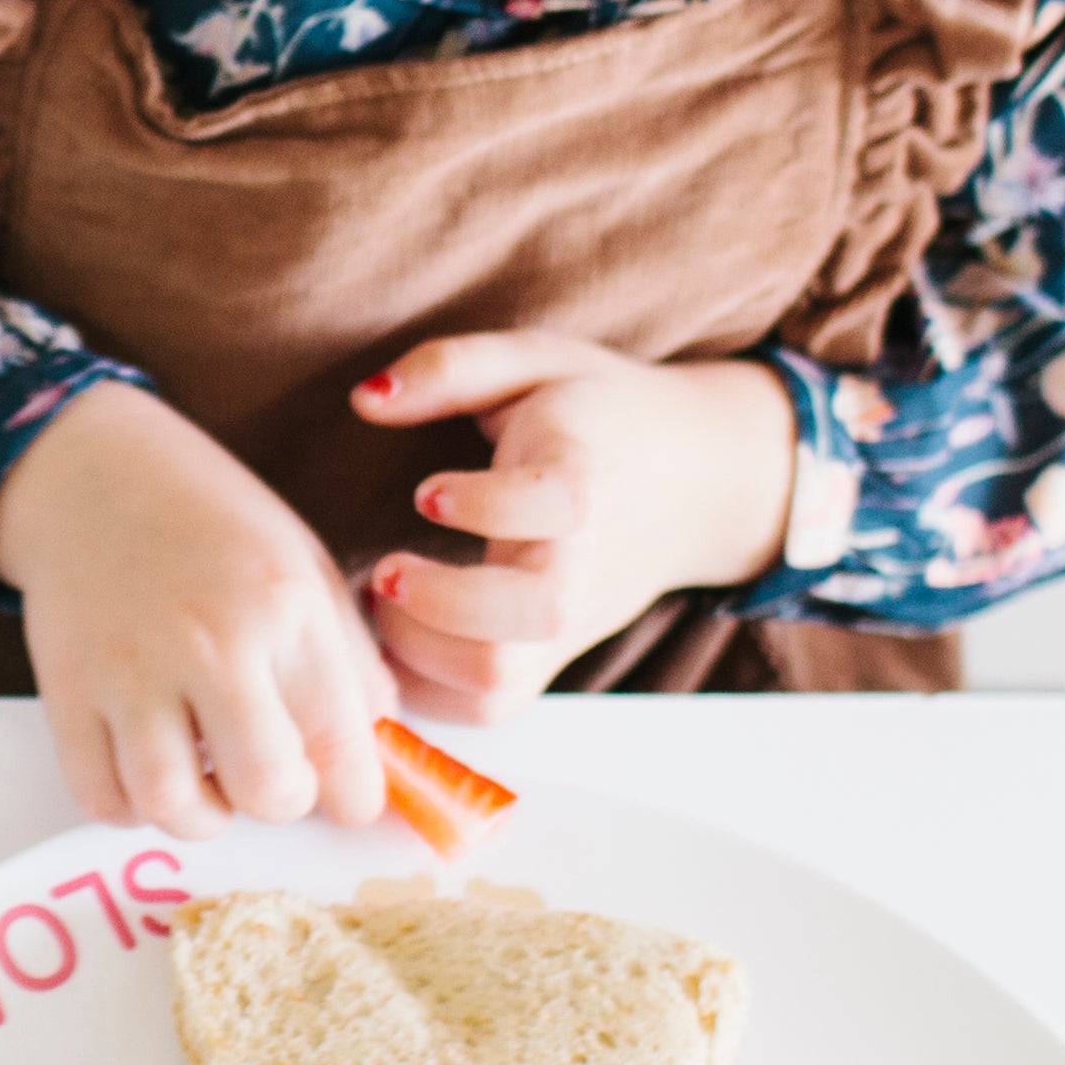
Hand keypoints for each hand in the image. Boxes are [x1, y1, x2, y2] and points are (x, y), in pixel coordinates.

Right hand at [0, 379, 394, 835]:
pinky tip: (148, 768)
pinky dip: (130, 805)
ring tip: (206, 778)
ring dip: (202, 814)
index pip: (345, 753)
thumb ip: (346, 661)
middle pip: (267, 793)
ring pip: (175, 807)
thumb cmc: (207, 517)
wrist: (87, 471)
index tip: (343, 790)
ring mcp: (129, 671)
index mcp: (285, 609)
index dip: (355, 797)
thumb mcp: (303, 566)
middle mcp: (209, 644)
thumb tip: (371, 753)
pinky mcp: (66, 691)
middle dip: (279, 801)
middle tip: (268, 771)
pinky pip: (99, 796)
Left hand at [353, 332, 797, 721]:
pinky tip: (385, 637)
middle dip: (442, 601)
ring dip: (417, 652)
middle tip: (384, 569)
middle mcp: (581, 561)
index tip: (426, 492)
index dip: (486, 503)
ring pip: (501, 676)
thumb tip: (365, 397)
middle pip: (532, 613)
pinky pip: (486, 704)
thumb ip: (451, 368)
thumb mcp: (534, 360)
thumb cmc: (597, 412)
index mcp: (582, 476)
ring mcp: (567, 620)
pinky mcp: (549, 655)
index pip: (555, 503)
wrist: (699, 478)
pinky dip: (422, 690)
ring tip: (376, 602)